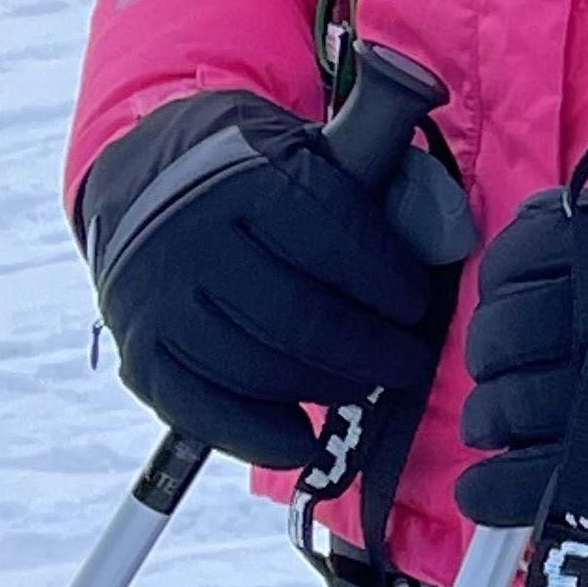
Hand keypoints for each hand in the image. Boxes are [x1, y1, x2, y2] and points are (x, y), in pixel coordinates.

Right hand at [80, 90, 453, 465]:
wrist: (142, 184)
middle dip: (367, 348)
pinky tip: (301, 441)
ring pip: (254, 367)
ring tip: (367, 387)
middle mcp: (196, 240)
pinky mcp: (140, 355)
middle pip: (296, 316)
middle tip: (409, 362)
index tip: (416, 305)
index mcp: (249, 178)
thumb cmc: (253, 168)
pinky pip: (200, 410)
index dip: (383, 279)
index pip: (329, 237)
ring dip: (323, 388)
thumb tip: (446, 230)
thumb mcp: (307, 145)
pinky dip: (256, 435)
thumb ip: (372, 173)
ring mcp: (160, 302)